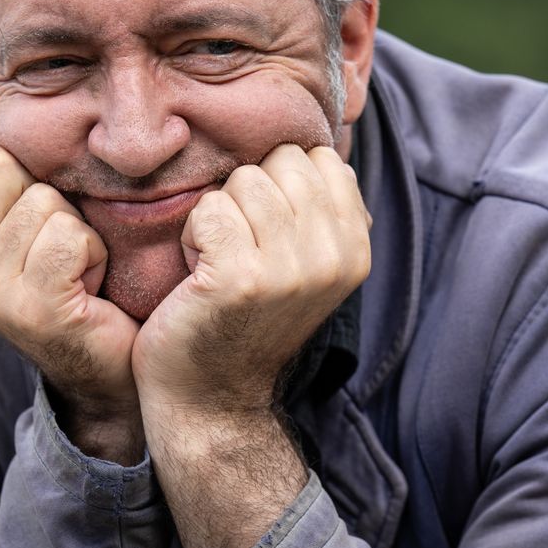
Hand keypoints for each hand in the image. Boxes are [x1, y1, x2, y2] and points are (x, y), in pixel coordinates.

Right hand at [0, 130, 142, 461]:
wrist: (107, 370)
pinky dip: (93, 253)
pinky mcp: (33, 307)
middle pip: (1, 168)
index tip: (33, 222)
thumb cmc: (72, 286)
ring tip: (77, 271)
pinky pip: (68, 236)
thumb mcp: (21, 231)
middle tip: (60, 247)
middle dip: (46, 197)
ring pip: (42, 202)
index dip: (18, 175)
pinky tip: (90, 284)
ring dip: (77, 230)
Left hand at [130, 143, 370, 547]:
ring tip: (218, 265)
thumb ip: (318, 210)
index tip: (266, 239)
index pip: (318, 159)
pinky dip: (192, 236)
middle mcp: (334, 257)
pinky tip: (198, 276)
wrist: (211, 399)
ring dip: (217, 218)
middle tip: (237, 253)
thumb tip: (322, 147)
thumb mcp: (303, 265)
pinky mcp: (242, 278)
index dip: (278, 187)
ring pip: (243, 181)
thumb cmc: (243, 320)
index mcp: (355, 249)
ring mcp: (291, 269)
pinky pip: (208, 209)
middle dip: (247, 197)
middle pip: (280, 162)